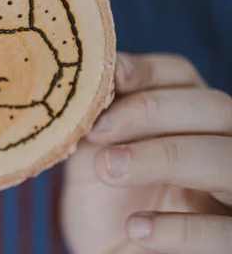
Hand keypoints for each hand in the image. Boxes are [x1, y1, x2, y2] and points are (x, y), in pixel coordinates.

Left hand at [62, 52, 231, 253]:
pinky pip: (225, 234)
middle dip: (151, 111)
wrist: (110, 252)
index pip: (182, 76)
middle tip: (98, 130)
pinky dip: (180, 229)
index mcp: (185, 118)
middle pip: (213, 107)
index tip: (110, 81)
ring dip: (165, 157)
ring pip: (226, 160)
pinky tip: (136, 227)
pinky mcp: (231, 241)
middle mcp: (222, 146)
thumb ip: (95, 118)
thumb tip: (90, 76)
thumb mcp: (92, 154)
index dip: (147, 72)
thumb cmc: (105, 200)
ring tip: (108, 169)